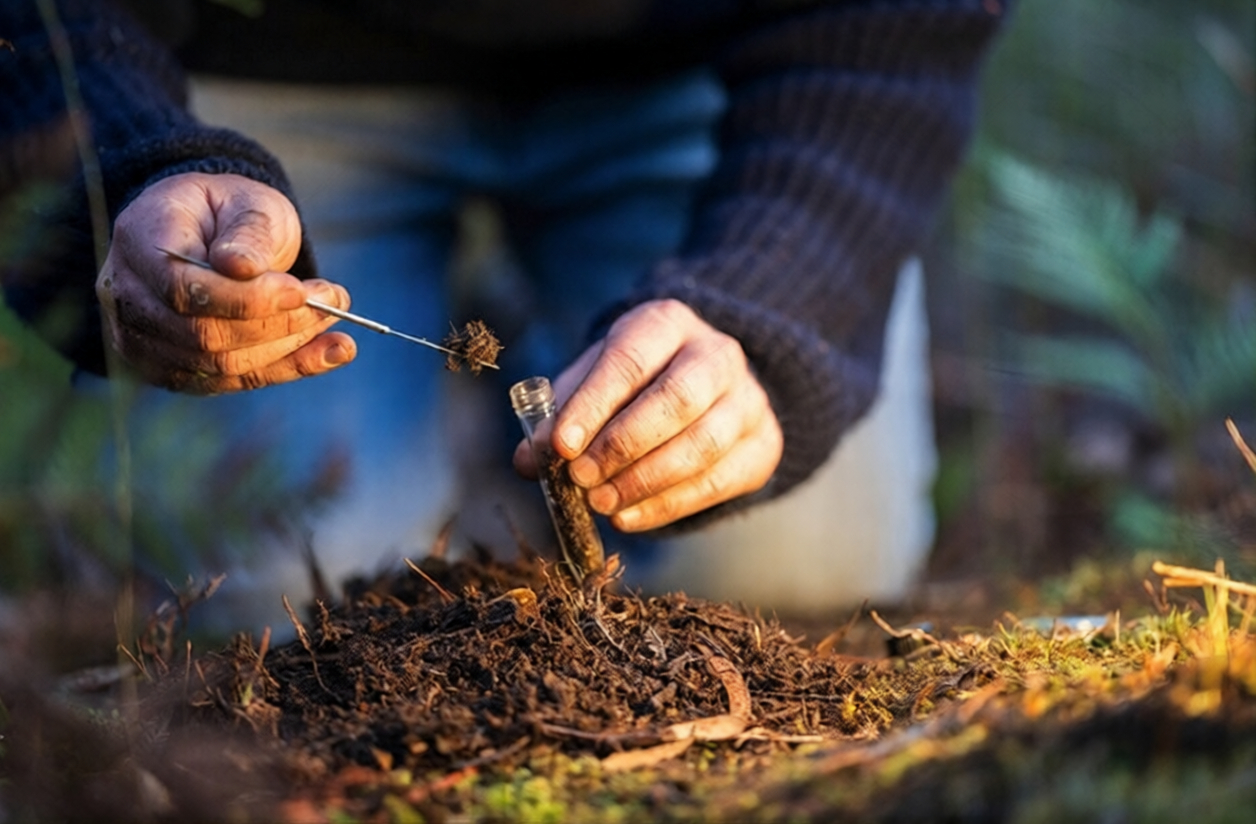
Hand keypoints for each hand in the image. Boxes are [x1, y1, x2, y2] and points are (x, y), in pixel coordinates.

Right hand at [96, 172, 354, 393]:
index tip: (299, 290)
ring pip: (219, 365)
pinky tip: (334, 351)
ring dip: (289, 348)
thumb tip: (241, 267)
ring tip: (339, 321)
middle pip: (202, 334)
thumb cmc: (230, 211)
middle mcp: (127, 295)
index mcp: (139, 240)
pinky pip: (232, 381)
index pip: (183, 288)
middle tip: (334, 301)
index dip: (244, 299)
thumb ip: (247, 232)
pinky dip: (289, 368)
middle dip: (277, 324)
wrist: (211, 233)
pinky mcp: (173, 369)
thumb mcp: (247, 201)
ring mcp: (143, 339)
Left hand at [514, 299, 783, 530]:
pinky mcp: (763, 444)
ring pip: (703, 443)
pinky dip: (669, 505)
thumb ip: (561, 414)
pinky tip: (629, 517)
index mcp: (667, 323)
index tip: (560, 448)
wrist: (711, 386)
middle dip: (622, 445)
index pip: (630, 360)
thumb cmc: (637, 382)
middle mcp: (717, 354)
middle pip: (676, 399)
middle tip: (580, 479)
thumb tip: (529, 459)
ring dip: (645, 481)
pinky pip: (718, 481)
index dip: (593, 405)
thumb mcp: (594, 380)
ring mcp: (748, 399)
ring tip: (601, 503)